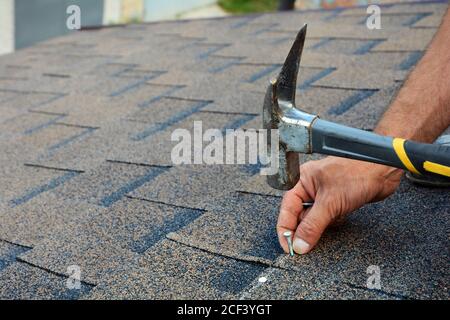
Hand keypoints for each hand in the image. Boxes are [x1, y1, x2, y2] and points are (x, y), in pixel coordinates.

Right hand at [277, 156, 402, 253]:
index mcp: (302, 180)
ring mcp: (324, 194)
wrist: (383, 171)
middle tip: (307, 244)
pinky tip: (342, 215)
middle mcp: (310, 187)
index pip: (286, 209)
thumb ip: (312, 226)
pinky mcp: (337, 201)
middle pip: (299, 216)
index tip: (289, 248)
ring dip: (323, 224)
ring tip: (334, 217)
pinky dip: (333, 222)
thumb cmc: (357, 174)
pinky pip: (328, 218)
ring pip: (314, 219)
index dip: (286, 230)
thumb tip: (299, 244)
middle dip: (306, 228)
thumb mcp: (330, 203)